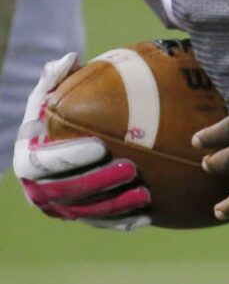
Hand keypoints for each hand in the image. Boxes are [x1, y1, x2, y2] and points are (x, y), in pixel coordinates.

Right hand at [13, 53, 150, 230]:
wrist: (67, 140)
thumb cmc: (60, 110)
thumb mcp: (53, 91)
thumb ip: (56, 76)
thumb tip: (69, 59)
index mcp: (27, 159)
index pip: (44, 162)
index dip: (70, 156)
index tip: (100, 145)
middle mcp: (38, 189)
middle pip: (68, 191)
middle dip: (100, 182)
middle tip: (131, 168)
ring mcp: (59, 208)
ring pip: (87, 212)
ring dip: (116, 206)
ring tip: (145, 193)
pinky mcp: (80, 218)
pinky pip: (100, 223)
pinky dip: (121, 221)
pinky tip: (147, 214)